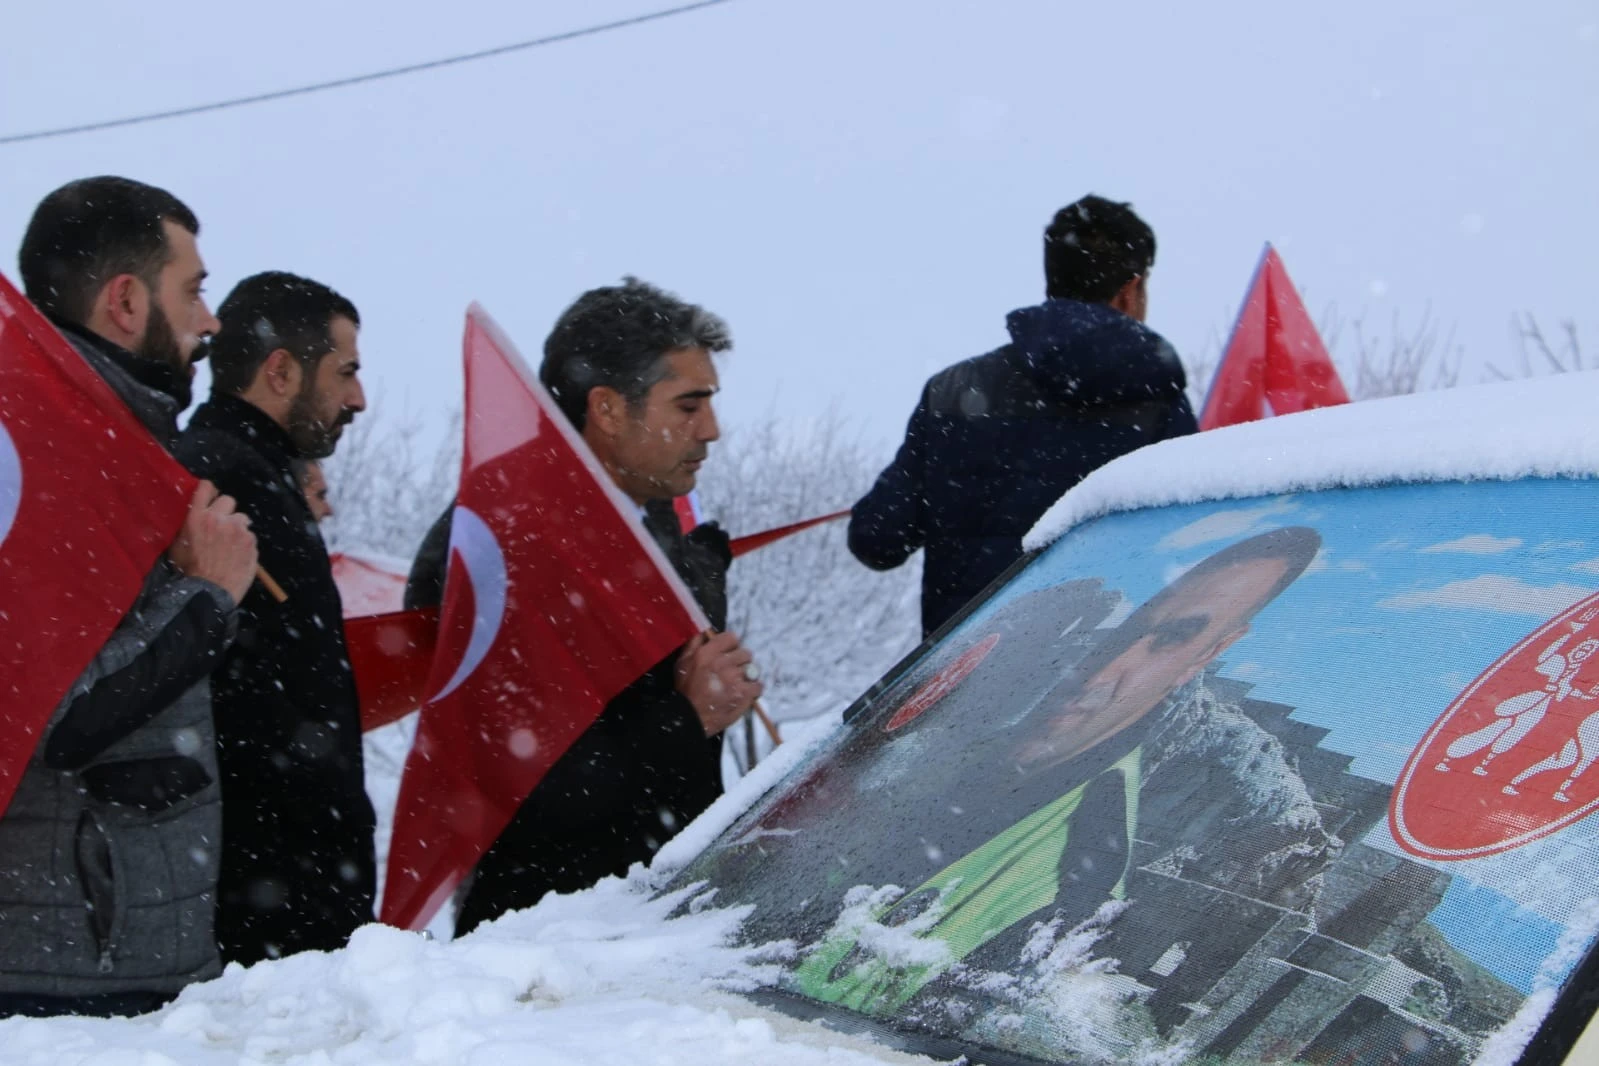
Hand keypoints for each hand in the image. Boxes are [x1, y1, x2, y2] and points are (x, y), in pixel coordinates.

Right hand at [167, 480, 258, 605]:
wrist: (210, 590)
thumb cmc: (189, 571)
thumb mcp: (178, 545)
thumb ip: (188, 526)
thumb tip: (193, 518)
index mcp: (197, 517)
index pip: (206, 488)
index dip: (209, 490)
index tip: (211, 496)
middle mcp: (219, 518)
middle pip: (228, 500)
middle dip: (226, 511)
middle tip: (222, 524)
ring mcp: (238, 529)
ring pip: (242, 519)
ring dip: (238, 528)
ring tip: (231, 545)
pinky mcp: (251, 541)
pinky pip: (250, 536)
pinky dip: (246, 543)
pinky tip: (238, 556)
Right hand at [675, 630, 763, 736]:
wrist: (690, 718)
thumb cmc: (686, 690)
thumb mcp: (683, 662)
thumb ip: (695, 644)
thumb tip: (707, 631)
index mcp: (707, 653)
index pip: (732, 637)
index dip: (731, 645)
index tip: (728, 653)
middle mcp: (722, 663)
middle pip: (745, 653)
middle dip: (740, 661)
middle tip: (732, 671)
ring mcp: (735, 679)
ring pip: (752, 669)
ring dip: (746, 676)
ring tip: (737, 684)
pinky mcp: (744, 695)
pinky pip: (758, 686)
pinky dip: (753, 689)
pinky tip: (744, 693)